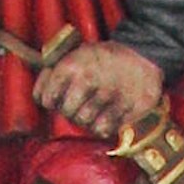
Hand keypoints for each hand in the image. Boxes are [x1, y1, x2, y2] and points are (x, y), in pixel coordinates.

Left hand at [36, 35, 167, 146]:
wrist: (142, 54)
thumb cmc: (103, 58)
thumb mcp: (77, 53)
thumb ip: (55, 73)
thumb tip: (41, 96)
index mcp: (73, 65)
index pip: (46, 99)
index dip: (51, 100)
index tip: (58, 97)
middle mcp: (89, 80)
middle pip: (67, 113)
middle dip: (71, 111)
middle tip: (82, 103)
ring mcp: (109, 95)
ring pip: (86, 124)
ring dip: (89, 119)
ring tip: (97, 107)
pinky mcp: (126, 108)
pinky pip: (106, 130)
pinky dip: (105, 125)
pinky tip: (109, 112)